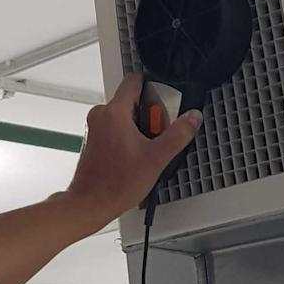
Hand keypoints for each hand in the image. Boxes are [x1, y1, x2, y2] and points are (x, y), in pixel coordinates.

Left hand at [59, 73, 201, 232]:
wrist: (92, 202)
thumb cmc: (116, 183)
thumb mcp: (157, 158)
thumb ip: (178, 134)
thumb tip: (192, 117)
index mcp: (114, 112)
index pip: (133, 81)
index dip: (152, 86)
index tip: (163, 101)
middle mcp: (101, 115)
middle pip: (132, 100)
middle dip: (149, 115)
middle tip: (157, 136)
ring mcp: (96, 127)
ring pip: (125, 115)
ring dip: (140, 127)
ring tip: (147, 150)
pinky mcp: (95, 139)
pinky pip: (116, 127)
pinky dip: (129, 136)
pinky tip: (135, 156)